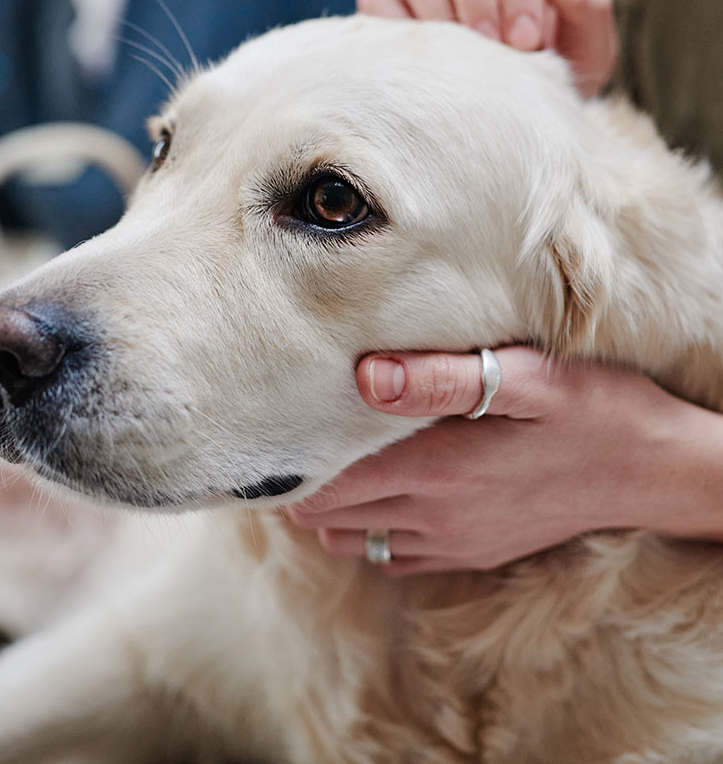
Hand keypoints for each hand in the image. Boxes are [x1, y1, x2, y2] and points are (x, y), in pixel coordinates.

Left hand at [288, 348, 710, 574]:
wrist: (653, 471)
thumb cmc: (594, 409)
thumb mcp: (529, 378)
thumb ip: (443, 377)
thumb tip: (363, 375)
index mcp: (438, 469)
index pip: (326, 483)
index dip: (292, 457)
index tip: (279, 419)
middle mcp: (435, 516)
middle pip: (327, 513)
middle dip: (301, 476)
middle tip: (296, 426)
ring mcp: (452, 542)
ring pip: (352, 539)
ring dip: (331, 504)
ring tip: (331, 454)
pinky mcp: (472, 553)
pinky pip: (393, 557)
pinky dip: (368, 531)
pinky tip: (381, 490)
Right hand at [357, 0, 617, 96]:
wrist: (522, 111)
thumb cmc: (559, 69)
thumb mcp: (590, 46)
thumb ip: (589, 4)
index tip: (528, 41)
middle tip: (490, 43)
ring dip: (432, 1)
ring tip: (457, 54)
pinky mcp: (392, 6)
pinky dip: (395, 25)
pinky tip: (425, 61)